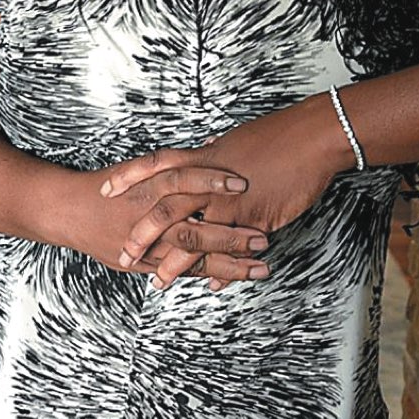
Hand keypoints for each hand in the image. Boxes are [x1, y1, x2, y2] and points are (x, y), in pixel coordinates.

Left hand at [101, 95, 351, 288]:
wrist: (313, 136)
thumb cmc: (278, 136)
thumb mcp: (237, 141)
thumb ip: (216, 155)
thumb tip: (205, 151)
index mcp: (203, 157)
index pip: (155, 165)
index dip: (129, 177)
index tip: (106, 189)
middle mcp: (210, 180)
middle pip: (165, 207)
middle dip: (142, 234)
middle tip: (125, 253)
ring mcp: (230, 200)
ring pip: (193, 234)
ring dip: (174, 262)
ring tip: (159, 282)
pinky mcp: (254, 215)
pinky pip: (230, 247)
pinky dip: (220, 267)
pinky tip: (210, 282)